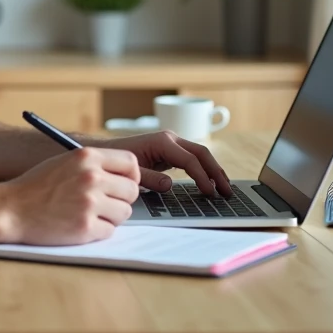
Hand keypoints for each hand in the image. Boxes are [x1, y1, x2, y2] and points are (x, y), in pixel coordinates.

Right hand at [0, 148, 141, 245]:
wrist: (10, 209)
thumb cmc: (36, 186)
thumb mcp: (64, 162)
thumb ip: (93, 164)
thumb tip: (125, 176)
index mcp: (86, 157)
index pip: (130, 162)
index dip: (130, 175)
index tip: (123, 183)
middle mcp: (91, 177)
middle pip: (132, 190)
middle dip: (121, 198)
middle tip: (105, 203)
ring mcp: (89, 203)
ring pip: (124, 212)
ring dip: (111, 216)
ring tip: (89, 214)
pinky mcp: (85, 227)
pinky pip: (109, 230)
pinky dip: (98, 231)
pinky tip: (79, 225)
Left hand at [95, 131, 232, 197]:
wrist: (106, 152)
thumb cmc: (115, 162)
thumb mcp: (131, 172)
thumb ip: (149, 179)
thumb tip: (170, 185)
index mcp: (162, 142)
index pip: (190, 160)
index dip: (202, 177)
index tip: (210, 193)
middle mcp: (170, 139)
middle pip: (201, 153)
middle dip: (216, 172)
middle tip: (227, 192)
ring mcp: (172, 144)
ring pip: (200, 154)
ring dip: (214, 170)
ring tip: (226, 188)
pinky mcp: (171, 151)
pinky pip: (193, 159)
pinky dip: (205, 169)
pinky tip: (212, 182)